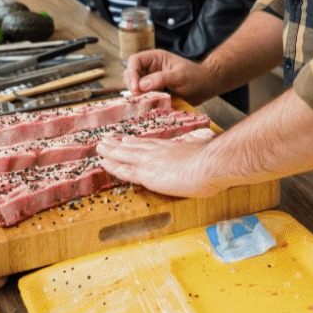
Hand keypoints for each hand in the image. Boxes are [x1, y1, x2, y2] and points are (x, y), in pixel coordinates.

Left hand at [97, 130, 220, 197]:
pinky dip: (113, 165)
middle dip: (118, 144)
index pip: (149, 144)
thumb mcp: (205, 148)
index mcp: (171, 147)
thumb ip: (201, 144)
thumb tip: (206, 138)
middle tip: (106, 140)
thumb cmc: (212, 160)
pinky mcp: (147, 174)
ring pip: (125, 155)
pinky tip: (103, 162)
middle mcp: (158, 152)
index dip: (136, 142)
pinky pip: (124, 170)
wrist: (209, 165)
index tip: (126, 139)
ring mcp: (150, 162)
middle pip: (134, 147)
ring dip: (111, 151)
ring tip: (100, 147)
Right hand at [124, 49, 217, 105]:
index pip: (135, 61)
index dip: (132, 73)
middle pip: (131, 72)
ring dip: (136, 92)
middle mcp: (151, 67)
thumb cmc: (196, 77)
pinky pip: (142, 94)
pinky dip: (142, 99)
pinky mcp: (154, 90)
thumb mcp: (179, 76)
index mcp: (156, 58)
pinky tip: (148, 104)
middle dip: (132, 84)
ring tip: (144, 100)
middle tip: (139, 96)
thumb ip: (161, 78)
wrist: (205, 86)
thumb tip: (142, 85)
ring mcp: (152, 79)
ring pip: (134, 84)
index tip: (136, 89)